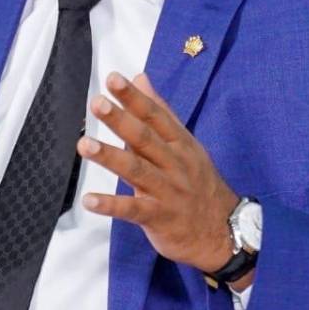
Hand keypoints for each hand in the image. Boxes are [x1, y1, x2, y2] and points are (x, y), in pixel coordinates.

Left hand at [77, 72, 245, 284]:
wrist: (225, 232)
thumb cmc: (198, 183)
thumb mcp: (186, 144)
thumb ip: (160, 112)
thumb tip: (140, 77)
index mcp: (180, 144)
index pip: (155, 116)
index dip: (134, 98)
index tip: (113, 79)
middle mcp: (175, 164)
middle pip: (145, 139)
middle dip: (120, 120)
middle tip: (97, 103)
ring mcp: (168, 191)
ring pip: (136, 170)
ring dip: (109, 157)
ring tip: (84, 144)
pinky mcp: (159, 218)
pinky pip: (132, 210)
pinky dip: (111, 205)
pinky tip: (89, 200)